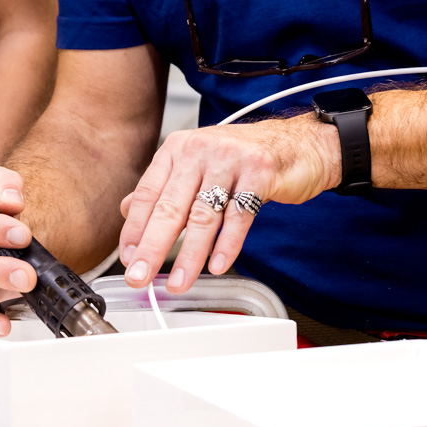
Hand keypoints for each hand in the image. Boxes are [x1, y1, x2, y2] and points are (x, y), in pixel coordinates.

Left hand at [116, 117, 336, 292]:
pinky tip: (217, 265)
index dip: (135, 229)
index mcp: (178, 149)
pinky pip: (239, 216)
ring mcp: (230, 159)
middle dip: (152, 247)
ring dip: (189, 255)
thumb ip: (164, 187)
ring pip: (203, 215)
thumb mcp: (197, 166)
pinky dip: (227, 245)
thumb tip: (127, 211)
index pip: (148, 193)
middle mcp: (200, 150)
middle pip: (171, 206)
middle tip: (139, 276)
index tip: (128, 259)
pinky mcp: (260, 172)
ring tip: (178, 283)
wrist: (300, 144)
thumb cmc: (244, 159)